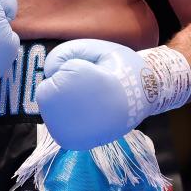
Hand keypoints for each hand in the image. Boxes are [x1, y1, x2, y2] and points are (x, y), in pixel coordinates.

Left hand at [35, 39, 190, 149]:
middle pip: (47, 90)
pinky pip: (55, 122)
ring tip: (92, 102)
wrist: (143, 98)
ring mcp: (65, 130)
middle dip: (64, 85)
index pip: (53, 70)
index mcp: (72, 83)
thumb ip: (65, 53)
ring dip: (64, 102)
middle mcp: (64, 111)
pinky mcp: (67, 142)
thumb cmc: (119, 70)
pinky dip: (66, 116)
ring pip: (49, 107)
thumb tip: (47, 72)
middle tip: (93, 88)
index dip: (72, 67)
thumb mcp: (95, 49)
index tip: (95, 73)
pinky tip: (87, 114)